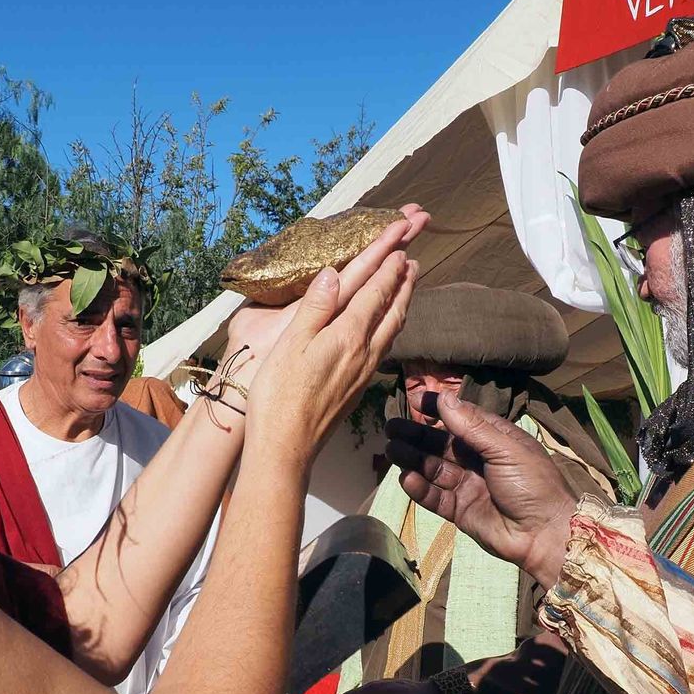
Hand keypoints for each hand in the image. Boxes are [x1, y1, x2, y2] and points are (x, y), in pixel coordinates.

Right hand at [245, 206, 428, 469]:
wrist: (286, 448)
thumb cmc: (279, 397)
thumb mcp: (291, 344)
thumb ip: (316, 307)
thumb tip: (334, 272)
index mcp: (347, 336)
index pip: (375, 293)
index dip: (388, 268)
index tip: (400, 246)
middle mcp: (364, 353)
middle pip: (393, 310)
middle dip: (405, 283)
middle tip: (414, 261)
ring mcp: (364, 372)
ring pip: (393, 330)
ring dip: (403, 304)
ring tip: (407, 288)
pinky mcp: (359, 388)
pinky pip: (384, 348)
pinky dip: (392, 328)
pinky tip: (387, 329)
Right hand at [385, 393, 578, 588]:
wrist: (544, 534)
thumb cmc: (534, 485)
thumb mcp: (506, 449)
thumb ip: (473, 427)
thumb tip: (446, 399)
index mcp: (495, 439)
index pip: (461, 418)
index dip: (439, 409)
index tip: (416, 400)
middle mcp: (478, 459)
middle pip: (440, 444)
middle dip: (416, 435)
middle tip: (391, 428)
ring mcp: (468, 485)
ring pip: (433, 468)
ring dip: (413, 459)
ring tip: (392, 450)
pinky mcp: (460, 510)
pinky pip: (435, 496)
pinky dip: (420, 488)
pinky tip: (407, 478)